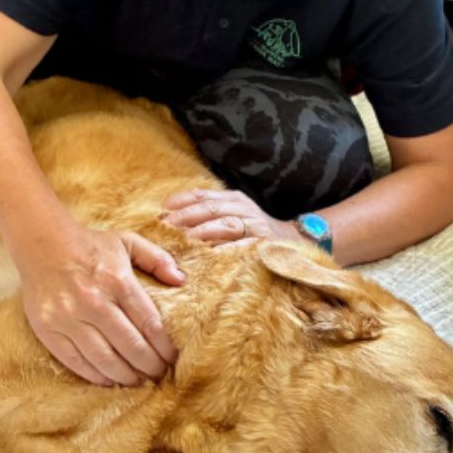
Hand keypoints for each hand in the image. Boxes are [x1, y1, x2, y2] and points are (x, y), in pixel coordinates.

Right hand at [18, 226, 182, 386]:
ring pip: (104, 359)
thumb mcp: (128, 242)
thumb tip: (181, 281)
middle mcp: (94, 301)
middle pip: (130, 346)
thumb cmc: (90, 245)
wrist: (41, 243)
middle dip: (150, 366)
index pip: (150, 323)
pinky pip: (75, 361)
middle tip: (159, 375)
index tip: (173, 358)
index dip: (165, 347)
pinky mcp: (47, 329)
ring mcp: (68, 317)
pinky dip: (95, 375)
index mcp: (118, 280)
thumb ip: (157, 259)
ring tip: (138, 381)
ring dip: (125, 376)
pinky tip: (109, 379)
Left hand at [161, 188, 297, 245]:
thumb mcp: (231, 215)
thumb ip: (207, 215)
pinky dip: (225, 251)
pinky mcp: (263, 244)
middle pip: (210, 208)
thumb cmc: (252, 231)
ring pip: (224, 224)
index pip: (202, 195)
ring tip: (183, 241)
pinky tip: (210, 257)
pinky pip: (242, 247)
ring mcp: (254, 225)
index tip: (161, 209)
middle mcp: (243, 207)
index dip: (181, 201)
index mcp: (233, 198)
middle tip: (166, 227)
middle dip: (186, 217)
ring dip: (202, 232)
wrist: (291, 242)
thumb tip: (169, 222)